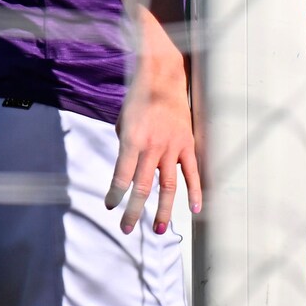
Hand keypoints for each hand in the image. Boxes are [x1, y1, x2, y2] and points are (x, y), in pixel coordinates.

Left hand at [106, 25, 202, 235]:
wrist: (163, 77)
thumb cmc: (139, 98)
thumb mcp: (123, 122)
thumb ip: (126, 147)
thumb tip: (129, 169)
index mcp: (133, 140)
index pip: (122, 176)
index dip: (115, 195)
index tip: (111, 206)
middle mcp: (153, 146)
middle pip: (143, 187)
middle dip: (134, 210)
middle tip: (126, 228)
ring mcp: (173, 147)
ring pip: (169, 185)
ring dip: (163, 209)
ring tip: (158, 228)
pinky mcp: (188, 144)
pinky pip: (192, 172)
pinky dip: (194, 192)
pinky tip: (194, 209)